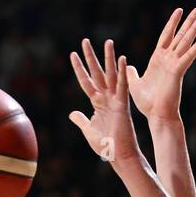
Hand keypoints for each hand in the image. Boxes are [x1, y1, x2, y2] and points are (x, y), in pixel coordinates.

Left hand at [69, 39, 139, 167]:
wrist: (118, 155)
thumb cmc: (106, 145)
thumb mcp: (89, 130)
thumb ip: (81, 120)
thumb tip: (72, 113)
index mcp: (98, 102)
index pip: (86, 81)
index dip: (79, 68)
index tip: (72, 54)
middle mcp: (107, 97)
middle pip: (97, 73)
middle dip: (91, 57)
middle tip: (85, 41)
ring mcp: (115, 100)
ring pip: (111, 75)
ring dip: (109, 58)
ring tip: (108, 42)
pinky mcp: (123, 104)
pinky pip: (122, 86)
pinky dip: (122, 73)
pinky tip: (122, 59)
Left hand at [127, 7, 195, 122]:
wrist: (156, 116)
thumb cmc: (147, 104)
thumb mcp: (135, 84)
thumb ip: (133, 73)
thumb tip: (130, 65)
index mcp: (158, 60)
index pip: (166, 36)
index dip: (172, 23)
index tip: (179, 11)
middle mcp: (168, 60)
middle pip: (180, 35)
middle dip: (188, 22)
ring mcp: (174, 65)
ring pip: (185, 42)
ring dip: (194, 29)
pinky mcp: (178, 72)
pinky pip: (188, 56)